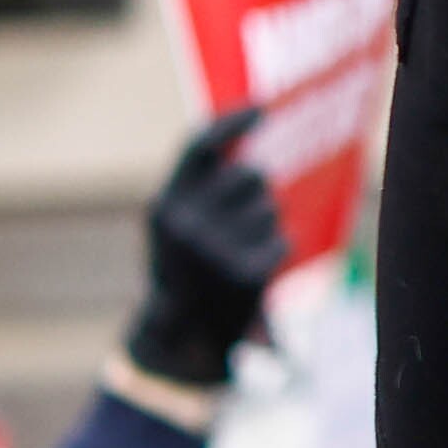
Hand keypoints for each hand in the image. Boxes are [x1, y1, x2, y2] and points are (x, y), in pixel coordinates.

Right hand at [124, 109, 289, 390]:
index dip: (231, 122)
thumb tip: (247, 124)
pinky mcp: (244, 272)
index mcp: (164, 205)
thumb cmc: (187, 270)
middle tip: (237, 224)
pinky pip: (283, 241)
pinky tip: (251, 273)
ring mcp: (213, 248)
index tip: (263, 108)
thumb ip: (201, 183)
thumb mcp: (176, 224)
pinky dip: (274, 254)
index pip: (198, 146)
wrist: (182, 339)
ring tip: (237, 253)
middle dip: (255, 193)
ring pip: (270, 208)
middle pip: (251, 175)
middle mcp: (184, 222)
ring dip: (264, 225)